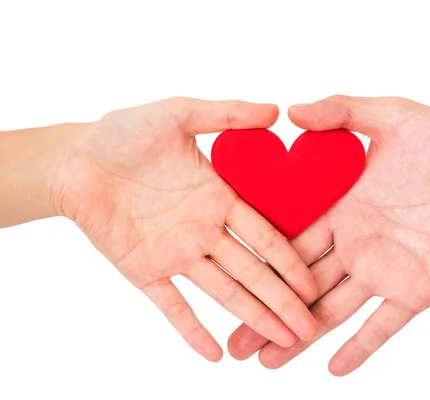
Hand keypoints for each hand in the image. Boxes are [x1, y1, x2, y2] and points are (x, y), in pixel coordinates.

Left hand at [51, 97, 317, 360]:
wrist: (74, 159)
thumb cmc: (124, 132)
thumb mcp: (179, 113)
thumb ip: (227, 114)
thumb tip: (276, 110)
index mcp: (221, 198)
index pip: (265, 236)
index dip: (290, 262)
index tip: (314, 285)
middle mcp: (206, 230)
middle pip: (252, 272)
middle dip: (281, 301)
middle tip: (310, 328)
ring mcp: (178, 254)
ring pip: (223, 291)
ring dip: (251, 318)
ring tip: (280, 344)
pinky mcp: (146, 271)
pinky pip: (172, 305)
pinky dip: (191, 330)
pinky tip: (214, 356)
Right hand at [227, 96, 429, 374]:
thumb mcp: (396, 116)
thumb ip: (344, 111)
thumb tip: (291, 111)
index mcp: (343, 205)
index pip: (291, 238)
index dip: (259, 261)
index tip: (227, 279)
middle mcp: (356, 242)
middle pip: (301, 283)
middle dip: (267, 309)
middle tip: (236, 340)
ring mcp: (384, 271)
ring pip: (332, 309)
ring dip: (300, 337)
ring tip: (266, 363)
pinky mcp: (415, 292)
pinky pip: (383, 325)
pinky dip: (360, 347)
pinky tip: (334, 370)